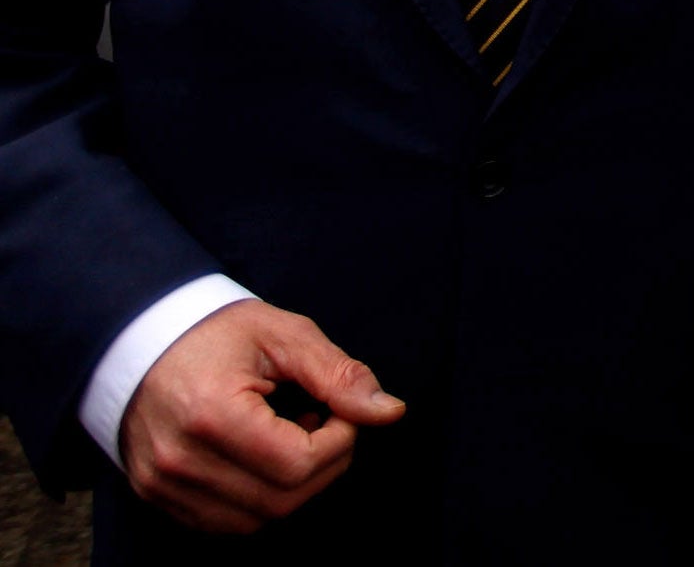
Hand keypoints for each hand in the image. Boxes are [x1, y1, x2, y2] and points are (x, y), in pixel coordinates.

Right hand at [119, 299, 404, 534]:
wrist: (142, 339)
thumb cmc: (217, 332)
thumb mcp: (286, 335)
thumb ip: (339, 375)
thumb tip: (390, 413)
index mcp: (211, 415)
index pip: (298, 464)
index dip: (339, 442)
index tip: (339, 409)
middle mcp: (179, 461)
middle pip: (280, 501)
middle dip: (323, 467)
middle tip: (324, 423)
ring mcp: (162, 485)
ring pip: (255, 521)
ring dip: (292, 487)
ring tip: (291, 436)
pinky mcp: (156, 496)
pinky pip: (224, 523)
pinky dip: (259, 499)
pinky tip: (263, 456)